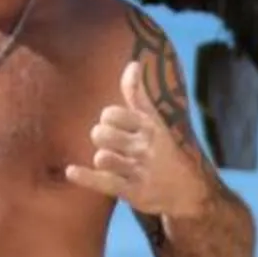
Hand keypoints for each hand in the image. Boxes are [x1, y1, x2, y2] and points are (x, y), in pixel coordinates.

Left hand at [66, 58, 212, 217]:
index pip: (112, 113)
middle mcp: (146, 147)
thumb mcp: (154, 122)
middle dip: (101, 138)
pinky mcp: (134, 193)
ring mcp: (140, 171)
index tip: (116, 127)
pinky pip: (102, 182)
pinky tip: (70, 171)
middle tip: (113, 146)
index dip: (108, 119)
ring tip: (111, 164)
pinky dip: (84, 177)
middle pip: (102, 134)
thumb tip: (132, 63)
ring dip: (101, 160)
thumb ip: (138, 95)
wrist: (186, 191)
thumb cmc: (163, 152)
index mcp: (149, 127)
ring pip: (102, 157)